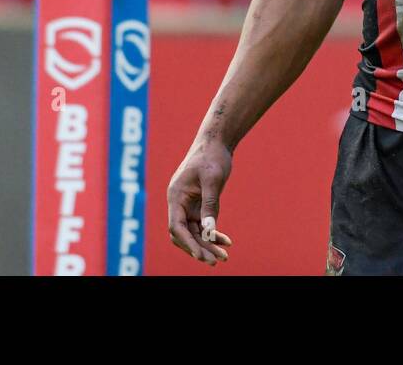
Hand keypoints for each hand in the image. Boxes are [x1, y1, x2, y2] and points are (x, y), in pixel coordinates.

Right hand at [166, 144, 233, 264]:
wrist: (216, 142)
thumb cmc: (212, 157)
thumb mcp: (213, 180)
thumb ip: (210, 204)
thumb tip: (209, 229)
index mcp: (176, 196)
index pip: (177, 226)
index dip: (187, 243)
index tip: (201, 255)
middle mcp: (179, 203)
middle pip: (184, 234)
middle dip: (199, 248)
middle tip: (216, 260)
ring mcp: (188, 205)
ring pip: (194, 232)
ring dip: (207, 244)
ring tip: (224, 256)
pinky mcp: (198, 205)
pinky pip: (203, 225)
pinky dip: (213, 233)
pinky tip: (226, 241)